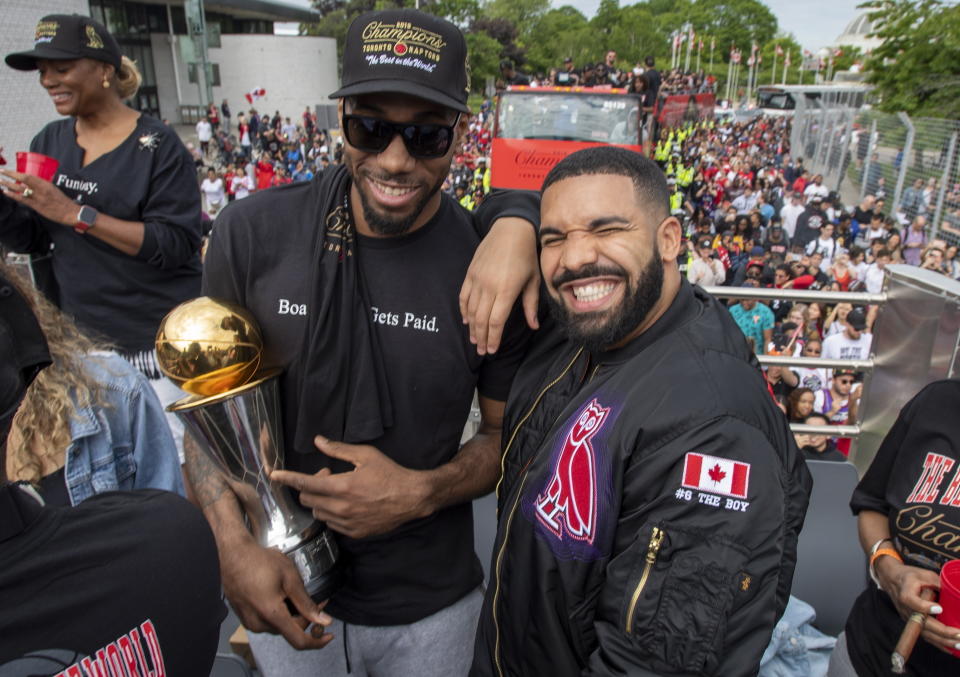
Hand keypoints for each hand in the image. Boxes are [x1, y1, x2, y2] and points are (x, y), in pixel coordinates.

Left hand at [0, 170, 76, 225]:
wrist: (71, 213)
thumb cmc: (64, 202)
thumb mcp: (54, 190)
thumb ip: (43, 187)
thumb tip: (34, 184)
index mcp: (46, 184)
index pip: (28, 175)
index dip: (16, 172)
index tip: (7, 170)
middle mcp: (41, 189)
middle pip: (23, 179)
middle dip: (10, 175)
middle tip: (1, 172)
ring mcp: (39, 198)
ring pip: (21, 189)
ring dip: (9, 185)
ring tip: (1, 181)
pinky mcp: (37, 206)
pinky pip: (23, 199)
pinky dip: (13, 195)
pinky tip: (6, 192)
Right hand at [220, 536, 333, 649]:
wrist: (233, 555)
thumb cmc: (258, 561)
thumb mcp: (290, 578)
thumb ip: (307, 602)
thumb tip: (323, 620)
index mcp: (271, 614)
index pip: (298, 640)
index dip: (317, 641)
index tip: (328, 635)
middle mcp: (259, 623)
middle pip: (291, 630)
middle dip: (306, 618)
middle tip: (316, 600)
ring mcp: (250, 621)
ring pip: (280, 626)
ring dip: (292, 615)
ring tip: (294, 594)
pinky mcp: (246, 617)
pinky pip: (268, 621)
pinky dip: (279, 613)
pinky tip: (280, 596)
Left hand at [272, 436, 430, 538]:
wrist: (412, 498)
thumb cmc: (390, 473)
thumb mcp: (366, 455)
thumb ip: (338, 449)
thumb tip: (318, 441)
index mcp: (342, 486)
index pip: (305, 482)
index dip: (287, 478)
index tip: (274, 475)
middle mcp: (341, 507)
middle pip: (307, 498)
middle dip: (310, 485)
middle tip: (328, 475)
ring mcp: (347, 523)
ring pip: (318, 512)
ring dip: (320, 500)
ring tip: (338, 490)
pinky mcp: (354, 533)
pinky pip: (331, 524)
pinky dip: (332, 512)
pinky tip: (347, 503)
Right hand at [459, 217, 539, 354]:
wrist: (511, 229)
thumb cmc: (526, 255)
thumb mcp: (533, 280)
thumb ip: (531, 305)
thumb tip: (533, 326)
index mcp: (506, 290)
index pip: (496, 321)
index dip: (493, 338)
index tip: (492, 350)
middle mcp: (489, 286)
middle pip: (481, 319)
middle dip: (481, 337)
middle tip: (482, 351)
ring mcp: (477, 279)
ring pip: (470, 309)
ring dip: (472, 327)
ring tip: (474, 340)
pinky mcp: (470, 272)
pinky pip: (463, 295)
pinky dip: (464, 310)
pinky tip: (466, 320)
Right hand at [876, 557, 959, 654]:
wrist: (893, 580)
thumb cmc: (910, 577)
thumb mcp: (924, 575)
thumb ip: (939, 584)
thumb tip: (957, 594)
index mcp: (906, 594)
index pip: (913, 602)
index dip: (925, 607)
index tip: (940, 608)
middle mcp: (906, 609)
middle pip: (923, 624)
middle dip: (943, 632)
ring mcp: (909, 619)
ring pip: (925, 633)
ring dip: (943, 641)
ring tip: (959, 644)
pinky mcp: (913, 624)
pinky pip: (926, 636)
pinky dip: (939, 643)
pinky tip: (951, 648)